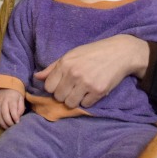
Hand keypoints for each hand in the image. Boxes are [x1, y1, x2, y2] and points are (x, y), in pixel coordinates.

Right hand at [0, 89, 23, 128]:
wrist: (7, 87)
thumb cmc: (16, 95)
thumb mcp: (21, 100)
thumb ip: (21, 109)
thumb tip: (17, 118)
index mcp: (11, 98)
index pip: (12, 109)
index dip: (15, 117)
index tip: (17, 122)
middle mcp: (3, 100)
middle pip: (4, 113)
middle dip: (8, 122)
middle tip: (12, 127)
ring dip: (2, 123)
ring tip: (7, 127)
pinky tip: (1, 124)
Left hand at [33, 35, 148, 108]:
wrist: (119, 52)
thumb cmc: (92, 53)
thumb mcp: (71, 55)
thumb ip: (53, 67)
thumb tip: (37, 77)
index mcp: (64, 63)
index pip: (49, 87)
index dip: (54, 87)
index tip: (62, 84)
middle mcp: (73, 74)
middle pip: (59, 97)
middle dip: (64, 95)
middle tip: (73, 88)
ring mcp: (86, 83)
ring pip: (70, 103)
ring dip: (75, 100)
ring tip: (82, 91)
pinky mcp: (98, 91)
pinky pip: (86, 105)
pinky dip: (88, 100)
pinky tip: (92, 90)